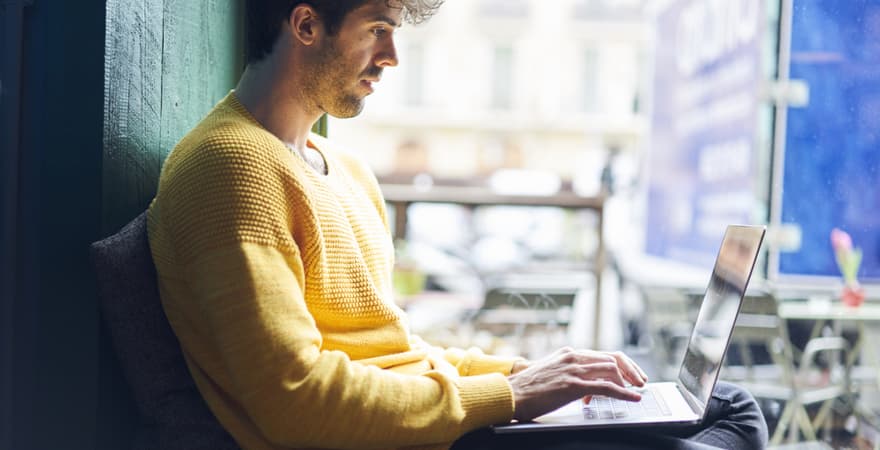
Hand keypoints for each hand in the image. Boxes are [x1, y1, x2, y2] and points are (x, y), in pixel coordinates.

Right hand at [507, 347, 648, 421]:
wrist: (510, 394)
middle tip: (638, 383)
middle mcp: (572, 356)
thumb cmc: (527, 389)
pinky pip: (606, 387)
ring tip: (636, 391)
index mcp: (567, 353)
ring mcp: (573, 369)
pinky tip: (633, 398)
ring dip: (628, 382)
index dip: (620, 364)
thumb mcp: (551, 375)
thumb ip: (569, 375)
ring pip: (611, 370)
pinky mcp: (573, 384)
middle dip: (629, 371)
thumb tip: (585, 389)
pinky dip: (624, 393)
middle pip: (611, 358)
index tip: (630, 374)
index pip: (601, 354)